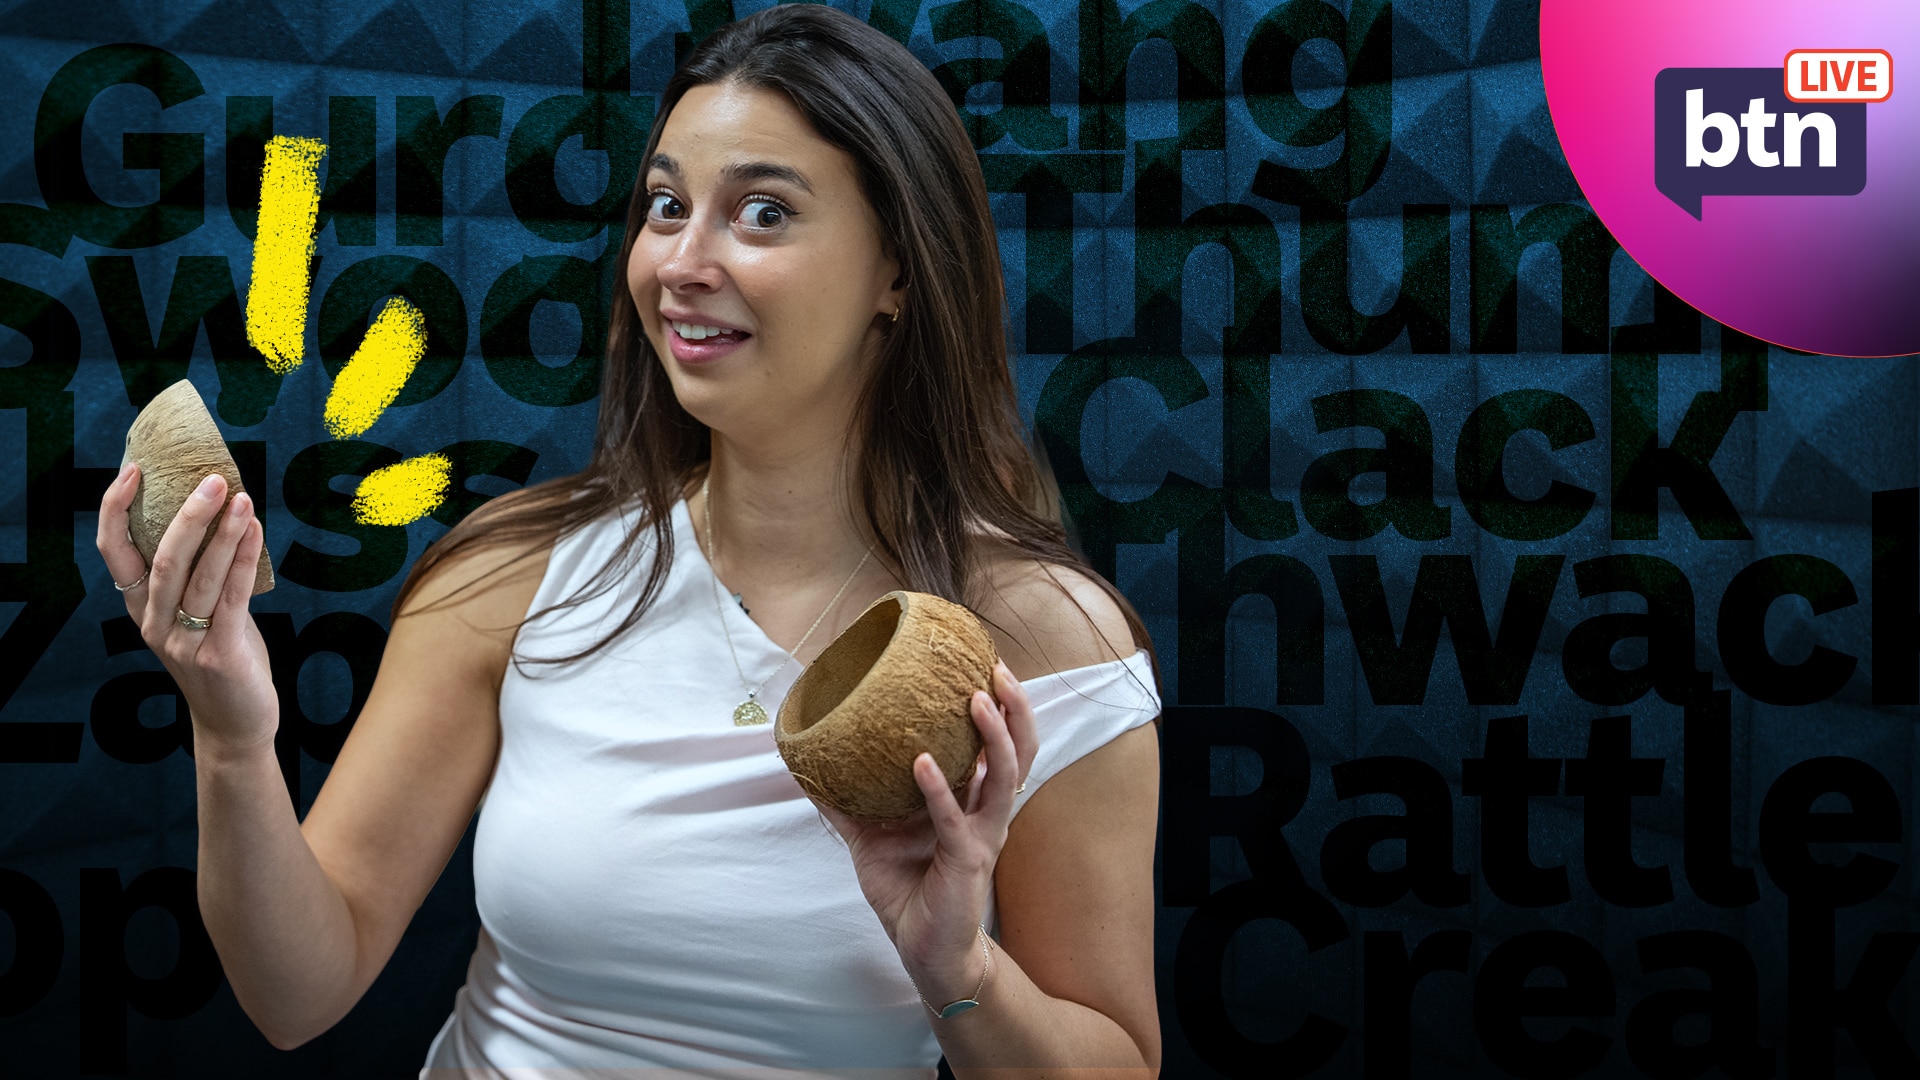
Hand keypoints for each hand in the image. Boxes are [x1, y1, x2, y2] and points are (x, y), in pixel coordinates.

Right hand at [96, 464, 279, 758]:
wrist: (235, 723)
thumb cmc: (220, 658)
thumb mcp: (198, 614)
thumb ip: (199, 575)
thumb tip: (221, 516)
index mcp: (141, 608)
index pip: (114, 552)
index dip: (116, 509)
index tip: (133, 470)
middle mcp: (153, 623)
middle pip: (162, 557)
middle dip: (187, 514)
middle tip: (211, 479)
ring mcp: (183, 640)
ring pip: (198, 576)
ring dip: (223, 533)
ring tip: (241, 497)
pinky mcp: (218, 653)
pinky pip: (231, 597)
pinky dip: (245, 560)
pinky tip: (255, 531)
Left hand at [813, 660, 1038, 1004]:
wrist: (924, 949)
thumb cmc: (906, 890)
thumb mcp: (871, 838)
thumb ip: (846, 802)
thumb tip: (806, 767)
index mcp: (974, 801)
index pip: (1002, 744)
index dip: (1004, 705)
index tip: (989, 663)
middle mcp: (987, 812)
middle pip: (1020, 750)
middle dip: (1015, 709)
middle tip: (997, 669)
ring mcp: (982, 835)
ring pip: (1004, 777)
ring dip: (993, 736)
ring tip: (975, 700)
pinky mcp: (966, 860)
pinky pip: (954, 818)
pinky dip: (938, 789)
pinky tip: (921, 763)